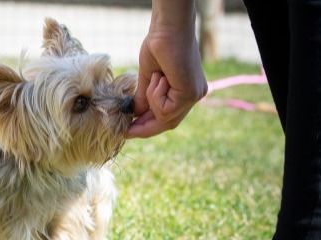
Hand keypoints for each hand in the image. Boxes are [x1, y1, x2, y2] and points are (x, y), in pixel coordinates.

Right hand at [127, 1, 207, 138]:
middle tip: (126, 130)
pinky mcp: (190, 93)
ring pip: (165, 118)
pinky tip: (160, 77)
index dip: (147, 127)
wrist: (167, 28)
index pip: (167, 117)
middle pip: (168, 123)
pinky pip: (166, 109)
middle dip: (145, 127)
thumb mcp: (148, 78)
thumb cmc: (158, 45)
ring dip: (151, 101)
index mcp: (186, 91)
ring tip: (154, 78)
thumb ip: (144, 99)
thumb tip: (134, 116)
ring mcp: (194, 95)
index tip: (128, 131)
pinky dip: (156, 95)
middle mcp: (194, 95)